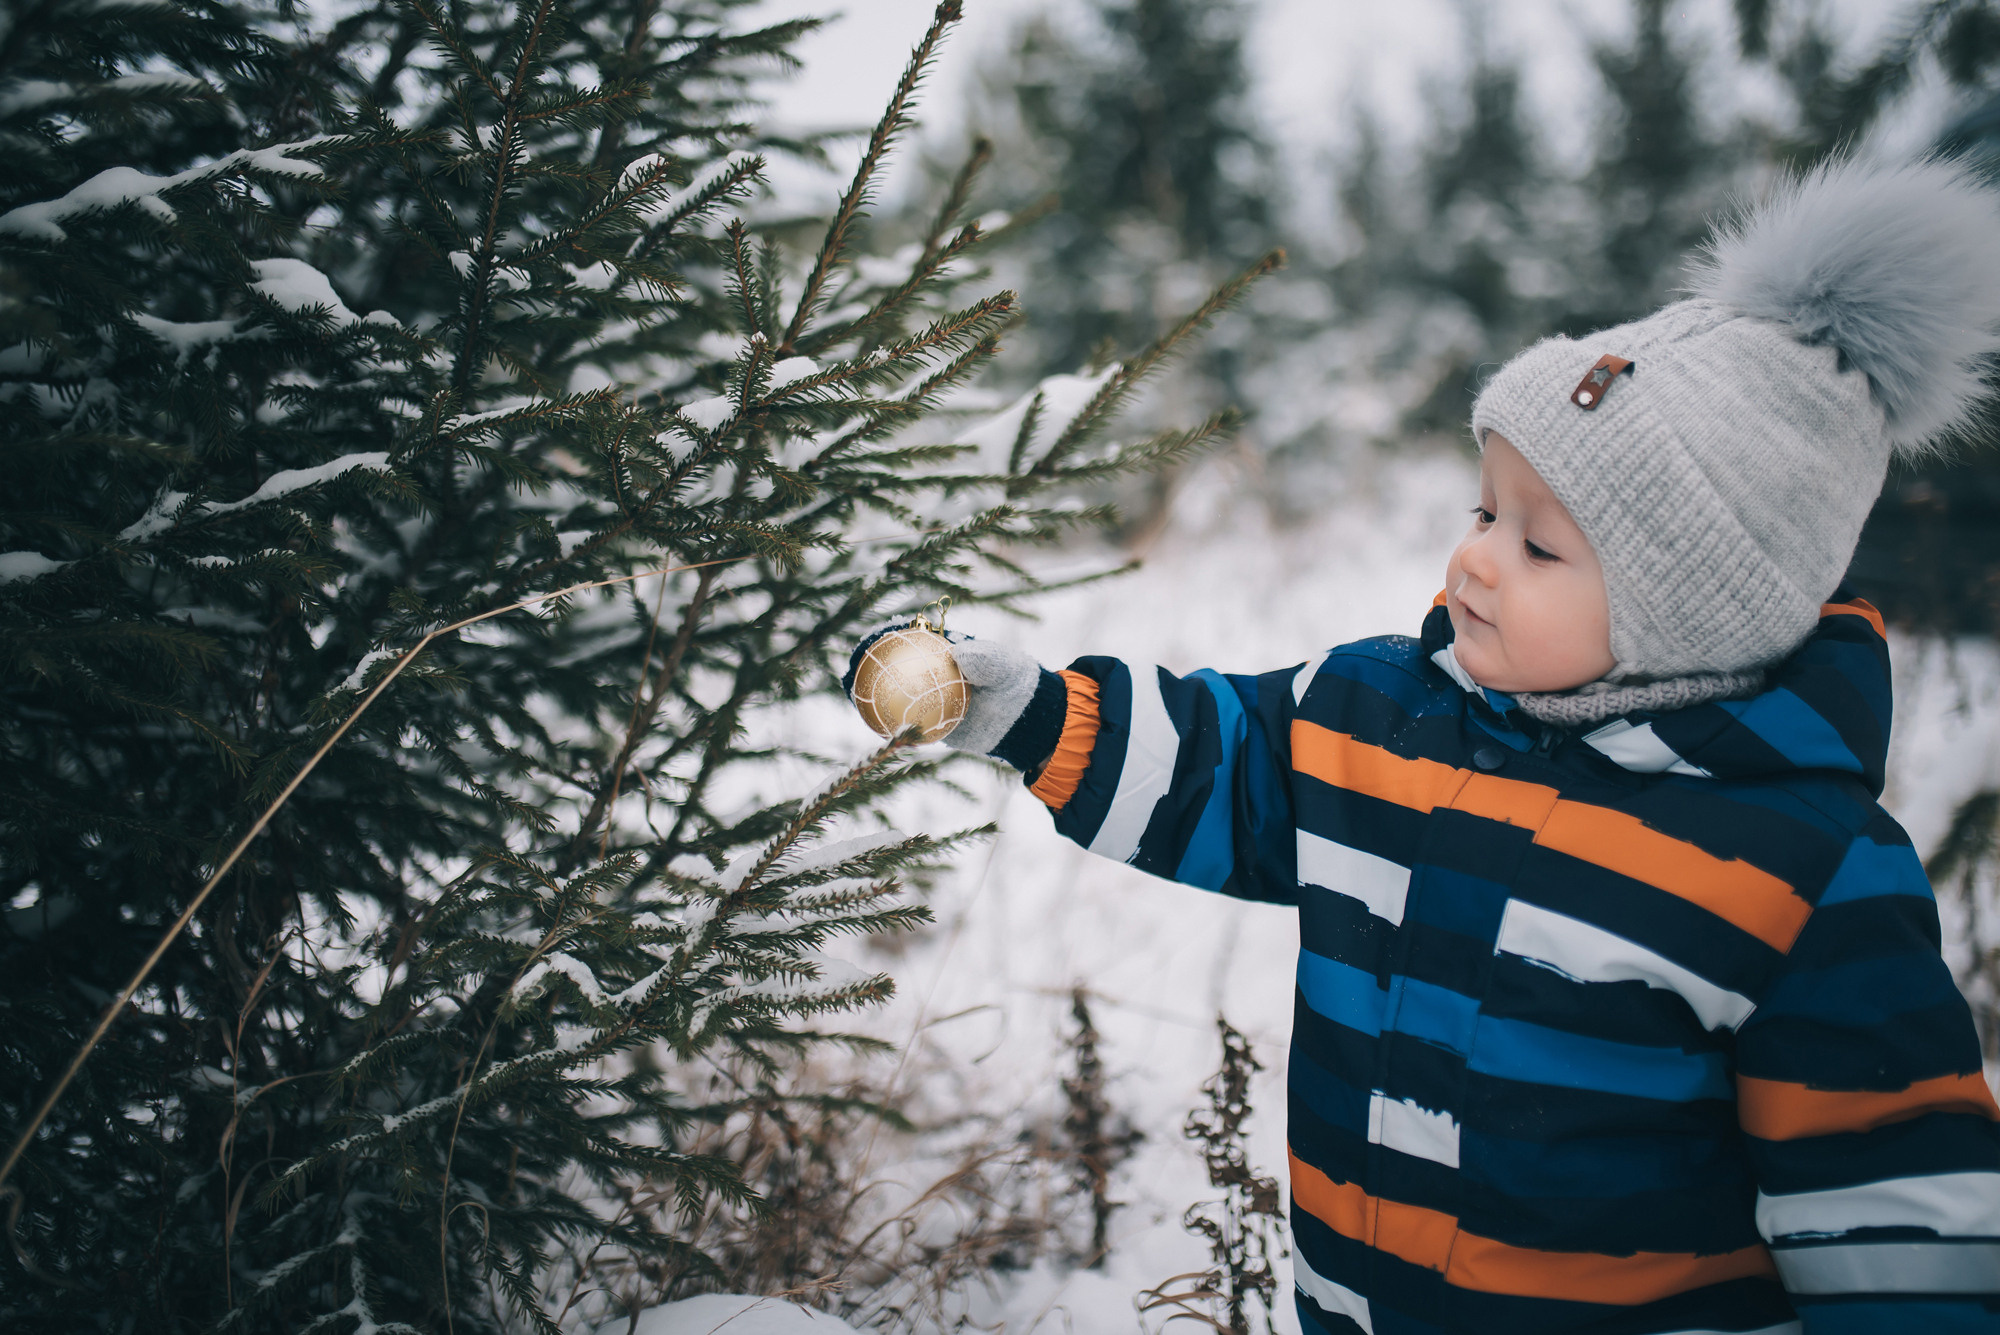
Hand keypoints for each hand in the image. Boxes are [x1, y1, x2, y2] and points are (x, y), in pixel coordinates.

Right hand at [843, 621, 1052, 760]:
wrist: (1022, 718)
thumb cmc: (1013, 681)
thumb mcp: (1003, 665)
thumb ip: (984, 659)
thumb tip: (960, 653)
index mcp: (940, 648)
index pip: (907, 636)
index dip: (884, 635)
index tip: (871, 639)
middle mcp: (927, 670)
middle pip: (888, 664)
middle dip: (864, 664)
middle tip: (852, 669)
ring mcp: (925, 696)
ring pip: (889, 694)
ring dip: (867, 695)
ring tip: (852, 696)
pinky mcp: (928, 721)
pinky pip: (904, 723)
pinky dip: (889, 725)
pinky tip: (877, 729)